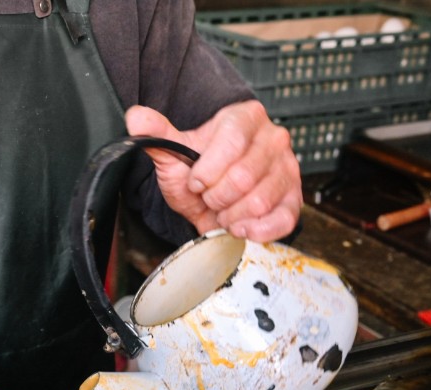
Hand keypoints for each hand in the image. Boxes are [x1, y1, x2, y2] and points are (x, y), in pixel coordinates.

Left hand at [125, 101, 301, 241]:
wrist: (216, 196)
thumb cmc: (200, 171)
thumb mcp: (176, 152)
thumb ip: (157, 135)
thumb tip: (136, 117)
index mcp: (246, 118)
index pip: (231, 143)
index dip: (206, 171)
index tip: (196, 180)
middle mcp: (273, 139)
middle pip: (243, 177)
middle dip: (216, 197)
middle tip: (210, 197)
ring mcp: (287, 169)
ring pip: (259, 202)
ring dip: (231, 215)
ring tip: (223, 210)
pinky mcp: (294, 200)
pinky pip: (281, 220)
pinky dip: (255, 231)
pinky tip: (239, 226)